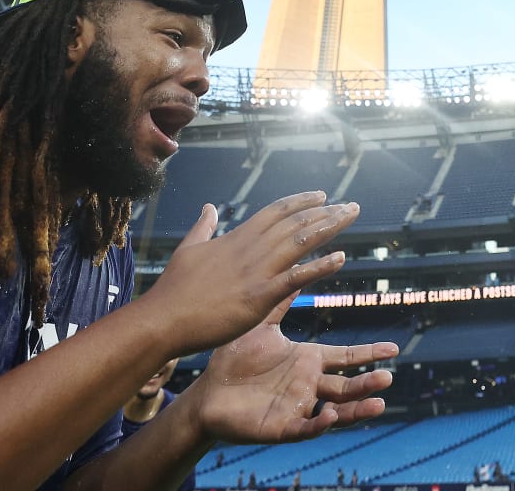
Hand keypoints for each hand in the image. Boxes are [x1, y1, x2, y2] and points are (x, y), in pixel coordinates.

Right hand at [145, 192, 360, 354]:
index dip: (300, 202)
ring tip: (351, 216)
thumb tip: (209, 206)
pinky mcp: (259, 296)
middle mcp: (251, 249)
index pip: (275, 212)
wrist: (163, 319)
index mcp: (237, 238)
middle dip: (324, 211)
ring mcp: (256, 271)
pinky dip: (320, 266)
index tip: (322, 195)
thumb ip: (203, 227)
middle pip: (295, 222)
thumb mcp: (189, 248)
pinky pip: (296, 278)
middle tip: (350, 205)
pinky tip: (340, 258)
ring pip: (300, 242)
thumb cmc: (174, 289)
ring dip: (329, 227)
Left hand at [190, 294, 398, 443]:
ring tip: (377, 404)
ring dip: (355, 410)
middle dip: (367, 383)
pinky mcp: (281, 426)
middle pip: (346, 386)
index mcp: (307, 361)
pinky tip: (330, 417)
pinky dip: (319, 424)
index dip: (369, 354)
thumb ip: (280, 300)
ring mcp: (297, 407)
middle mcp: (308, 385)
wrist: (206, 391)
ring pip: (334, 412)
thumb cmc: (233, 360)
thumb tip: (296, 269)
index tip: (393, 348)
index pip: (345, 357)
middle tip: (387, 378)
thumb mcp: (262, 326)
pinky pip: (304, 428)